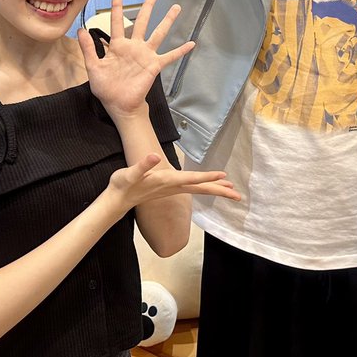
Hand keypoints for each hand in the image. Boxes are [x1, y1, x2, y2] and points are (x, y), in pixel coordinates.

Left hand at [78, 0, 193, 118]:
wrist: (119, 105)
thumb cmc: (106, 88)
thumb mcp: (94, 67)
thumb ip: (88, 49)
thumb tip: (80, 30)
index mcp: (118, 46)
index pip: (117, 22)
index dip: (117, 7)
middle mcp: (133, 46)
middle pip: (141, 22)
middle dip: (147, 7)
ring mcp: (145, 55)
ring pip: (158, 33)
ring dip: (167, 21)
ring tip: (176, 7)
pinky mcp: (154, 65)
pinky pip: (170, 56)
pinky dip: (180, 51)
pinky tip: (191, 43)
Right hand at [108, 154, 240, 207]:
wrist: (118, 200)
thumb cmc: (123, 185)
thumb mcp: (129, 174)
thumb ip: (142, 166)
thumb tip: (153, 157)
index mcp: (166, 181)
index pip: (191, 179)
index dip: (207, 177)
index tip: (223, 176)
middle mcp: (173, 187)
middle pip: (201, 189)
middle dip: (219, 191)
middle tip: (238, 195)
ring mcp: (173, 189)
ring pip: (198, 189)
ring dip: (215, 189)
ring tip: (231, 189)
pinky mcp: (171, 188)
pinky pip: (193, 188)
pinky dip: (205, 186)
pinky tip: (211, 186)